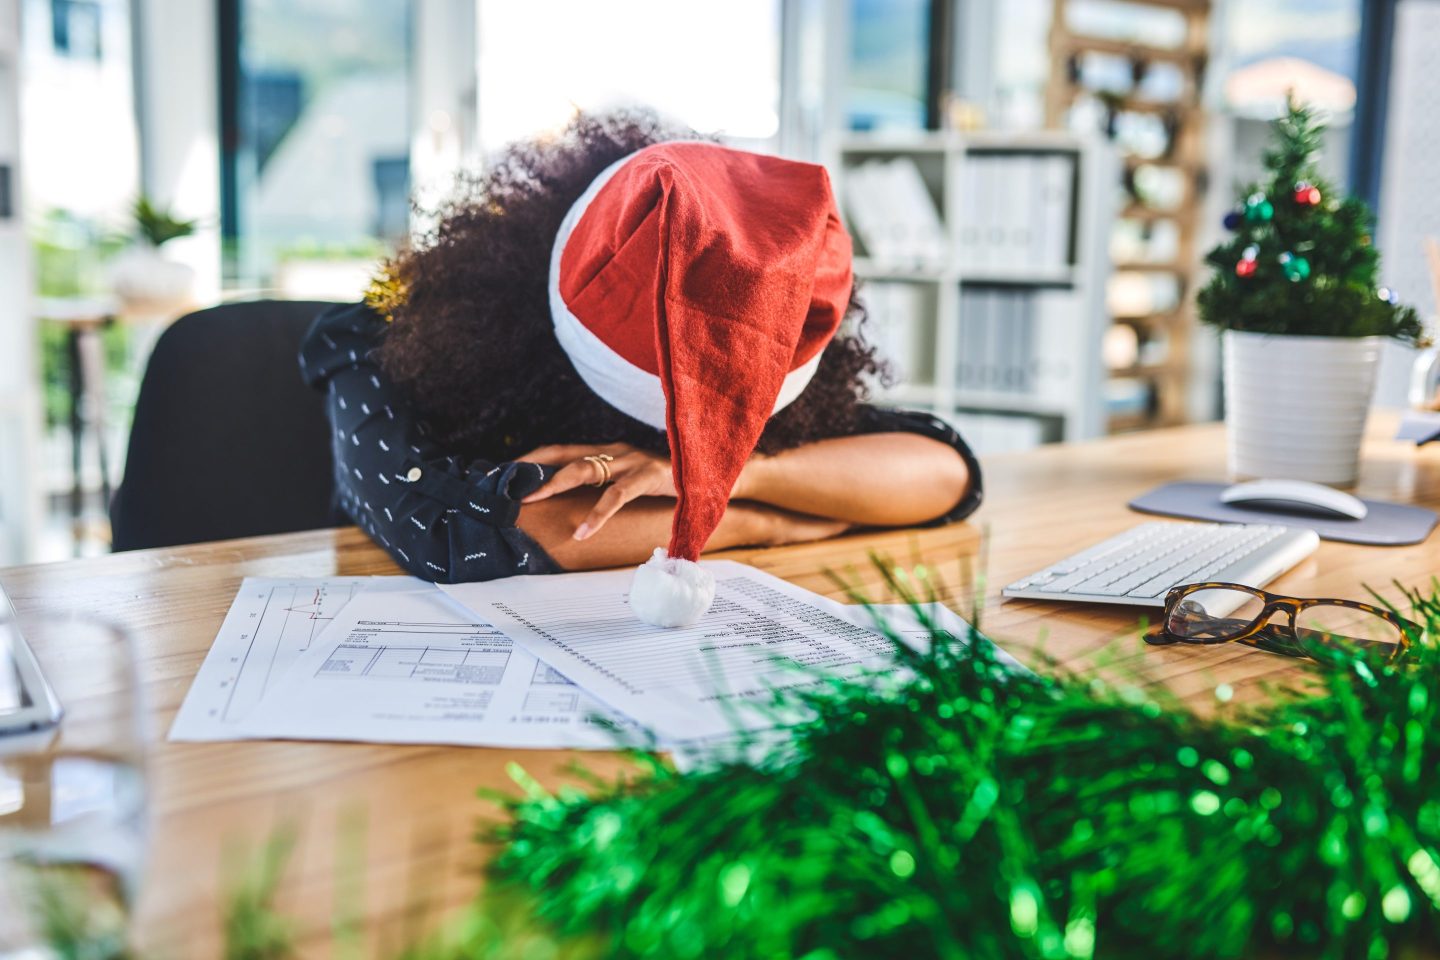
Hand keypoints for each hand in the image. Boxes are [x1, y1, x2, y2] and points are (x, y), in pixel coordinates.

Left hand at [519, 443, 676, 539]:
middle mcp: (615, 451)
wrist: (710, 476)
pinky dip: (596, 515)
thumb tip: (574, 503)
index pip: (560, 450)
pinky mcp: (648, 475)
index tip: (505, 472)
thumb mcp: (630, 481)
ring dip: (553, 484)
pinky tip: (582, 532)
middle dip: (532, 469)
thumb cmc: (667, 483)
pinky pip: (616, 495)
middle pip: (564, 455)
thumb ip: (606, 486)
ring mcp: (631, 461)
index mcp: (608, 452)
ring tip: (529, 501)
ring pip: (584, 469)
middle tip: (505, 486)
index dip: (532, 458)